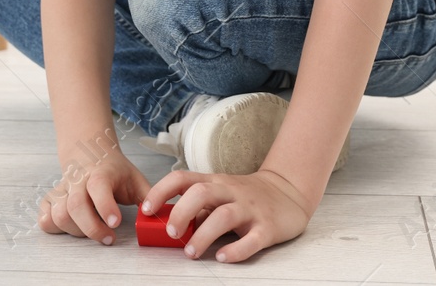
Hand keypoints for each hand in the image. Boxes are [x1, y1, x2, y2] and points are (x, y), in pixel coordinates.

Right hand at [39, 148, 150, 243]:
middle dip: (92, 228)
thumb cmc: (115, 171)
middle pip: (75, 206)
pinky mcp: (51, 199)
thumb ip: (149, 196)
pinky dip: (52, 226)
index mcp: (100, 174)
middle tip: (109, 238)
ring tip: (93, 232)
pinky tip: (69, 228)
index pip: (98, 187)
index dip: (105, 205)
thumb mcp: (135, 178)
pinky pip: (44, 217)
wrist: (90, 152)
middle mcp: (78, 181)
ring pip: (59, 214)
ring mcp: (63, 190)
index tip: (115, 222)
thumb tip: (159, 215)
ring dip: (76, 231)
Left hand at [141, 167, 313, 261]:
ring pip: (224, 216)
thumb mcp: (220, 194)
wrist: (289, 192)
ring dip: (203, 235)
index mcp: (215, 182)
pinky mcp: (268, 227)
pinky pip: (252, 239)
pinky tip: (223, 258)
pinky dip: (236, 250)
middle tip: (171, 233)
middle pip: (202, 192)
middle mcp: (231, 192)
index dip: (161, 191)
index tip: (146, 209)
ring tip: (191, 253)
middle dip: (182, 212)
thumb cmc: (246, 196)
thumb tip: (167, 224)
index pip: (183, 178)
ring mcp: (251, 208)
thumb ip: (198, 207)